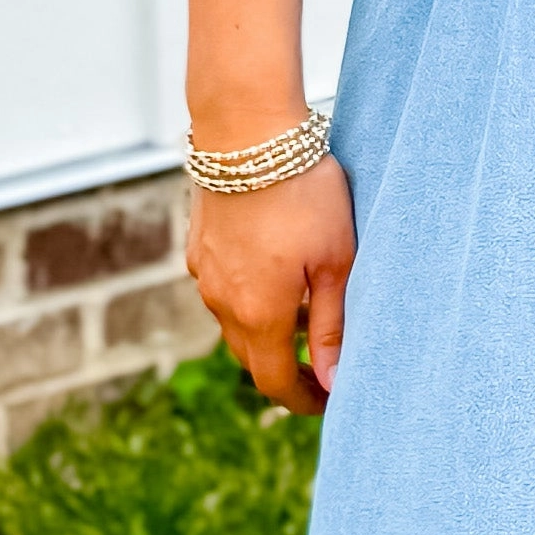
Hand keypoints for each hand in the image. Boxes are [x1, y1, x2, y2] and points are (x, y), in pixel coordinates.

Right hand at [188, 157, 355, 414]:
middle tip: (326, 367)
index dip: (304, 402)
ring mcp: (204, 275)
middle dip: (288, 371)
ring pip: (237, 324)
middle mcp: (222, 303)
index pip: (276, 383)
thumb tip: (334, 383)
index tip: (332, 402)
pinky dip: (251, 300)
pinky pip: (224, 292)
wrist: (246, 132)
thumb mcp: (335, 262)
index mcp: (259, 315)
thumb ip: (332, 327)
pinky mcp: (198, 248)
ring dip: (270, 333)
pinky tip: (280, 273)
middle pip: (254, 359)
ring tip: (311, 312)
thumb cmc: (303, 194)